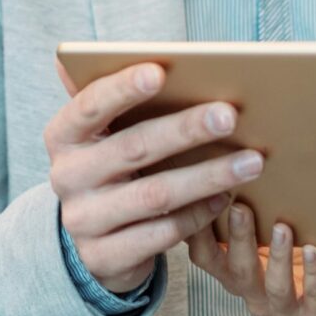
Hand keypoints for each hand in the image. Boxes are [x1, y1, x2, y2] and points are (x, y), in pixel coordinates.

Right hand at [47, 61, 264, 293]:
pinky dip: (199, 216)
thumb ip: (102, 98)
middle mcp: (67, 177)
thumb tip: (70, 58)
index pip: (89, 106)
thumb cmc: (110, 170)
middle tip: (229, 116)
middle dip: (185, 130)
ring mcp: (84, 222)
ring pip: (156, 195)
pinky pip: (162, 234)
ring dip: (208, 176)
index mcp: (64, 137)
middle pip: (133, 148)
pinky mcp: (105, 257)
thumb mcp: (100, 136)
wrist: (93, 243)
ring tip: (252, 161)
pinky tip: (227, 199)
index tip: (160, 71)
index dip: (122, 88)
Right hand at [186, 201, 315, 315]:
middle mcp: (257, 295)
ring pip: (274, 289)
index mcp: (240, 274)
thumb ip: (255, 209)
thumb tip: (235, 158)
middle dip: (237, 239)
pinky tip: (314, 250)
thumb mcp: (280, 226)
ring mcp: (289, 311)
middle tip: (239, 206)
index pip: (206, 258)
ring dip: (276, 258)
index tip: (198, 198)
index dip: (196, 232)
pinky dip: (314, 274)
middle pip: (236, 272)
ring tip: (282, 228)